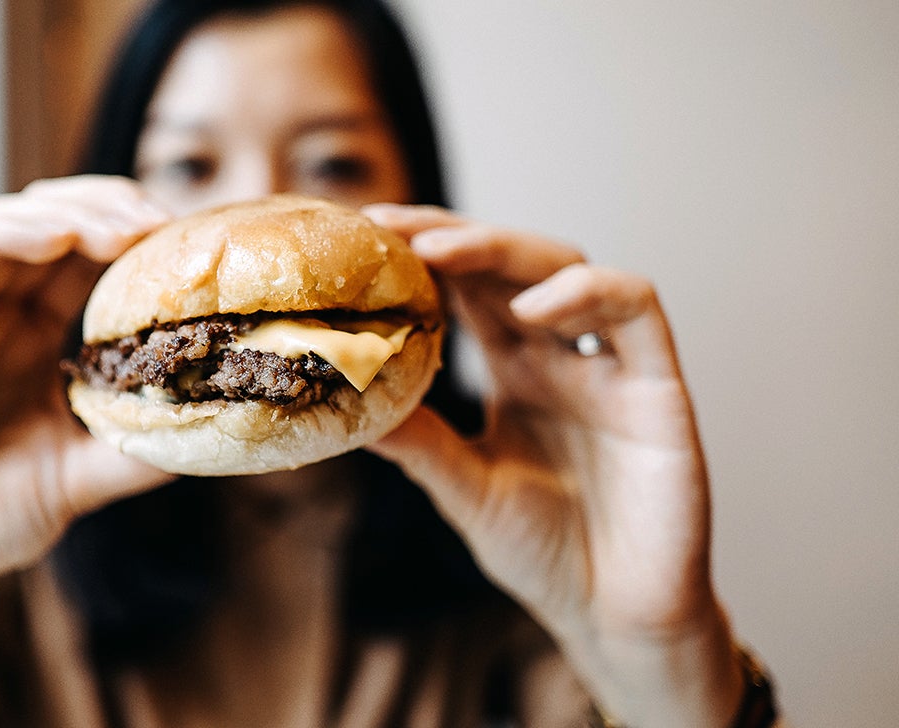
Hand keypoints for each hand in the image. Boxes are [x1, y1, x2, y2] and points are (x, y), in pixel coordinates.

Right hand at [0, 176, 174, 718]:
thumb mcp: (81, 479)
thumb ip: (136, 451)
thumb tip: (213, 429)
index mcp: (26, 334)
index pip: (79, 254)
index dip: (130, 232)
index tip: (184, 236)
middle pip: (42, 224)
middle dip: (105, 208)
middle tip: (160, 220)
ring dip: (61, 212)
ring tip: (121, 227)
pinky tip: (54, 238)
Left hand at [363, 205, 743, 726]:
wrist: (615, 619)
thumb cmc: (546, 553)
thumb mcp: (465, 489)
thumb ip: (419, 442)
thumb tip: (340, 402)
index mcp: (516, 372)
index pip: (468, 288)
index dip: (422, 255)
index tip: (362, 236)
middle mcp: (562, 357)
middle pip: (510, 265)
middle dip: (452, 236)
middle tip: (390, 228)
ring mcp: (611, 368)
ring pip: (570, 268)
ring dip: (507, 250)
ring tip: (441, 253)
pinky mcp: (659, 390)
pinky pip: (636, 314)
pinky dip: (586, 294)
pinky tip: (530, 307)